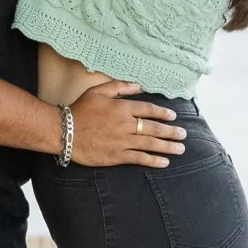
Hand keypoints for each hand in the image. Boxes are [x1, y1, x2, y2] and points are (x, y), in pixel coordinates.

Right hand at [69, 81, 186, 169]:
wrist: (63, 131)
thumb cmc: (80, 109)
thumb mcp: (98, 91)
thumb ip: (120, 87)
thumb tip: (139, 86)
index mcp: (122, 107)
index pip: (149, 110)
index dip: (163, 113)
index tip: (173, 117)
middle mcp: (125, 124)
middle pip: (154, 128)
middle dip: (171, 132)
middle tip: (183, 134)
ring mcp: (122, 141)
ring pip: (150, 143)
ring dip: (168, 146)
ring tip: (181, 149)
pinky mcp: (116, 156)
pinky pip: (139, 158)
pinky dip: (153, 160)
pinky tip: (164, 162)